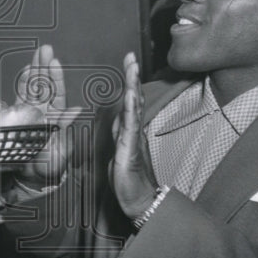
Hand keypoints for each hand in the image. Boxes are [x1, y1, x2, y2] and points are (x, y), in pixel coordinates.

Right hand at [14, 44, 83, 191]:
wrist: (29, 179)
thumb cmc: (47, 167)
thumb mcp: (59, 151)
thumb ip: (66, 128)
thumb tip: (77, 110)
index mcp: (55, 120)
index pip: (57, 95)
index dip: (55, 78)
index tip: (54, 62)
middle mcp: (44, 114)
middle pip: (44, 86)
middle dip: (44, 67)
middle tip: (45, 48)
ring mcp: (30, 114)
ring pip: (33, 88)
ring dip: (34, 70)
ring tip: (37, 53)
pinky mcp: (18, 117)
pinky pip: (20, 97)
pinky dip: (22, 83)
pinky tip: (26, 70)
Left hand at [109, 52, 156, 217]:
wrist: (139, 200)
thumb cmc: (128, 179)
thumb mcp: (119, 152)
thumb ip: (119, 135)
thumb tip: (118, 122)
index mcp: (128, 130)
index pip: (128, 100)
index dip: (128, 81)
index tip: (129, 63)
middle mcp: (133, 130)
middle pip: (133, 98)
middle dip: (132, 76)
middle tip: (131, 57)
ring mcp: (134, 137)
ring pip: (133, 107)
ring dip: (132, 85)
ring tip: (132, 67)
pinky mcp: (132, 147)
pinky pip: (131, 124)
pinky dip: (131, 108)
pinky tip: (130, 95)